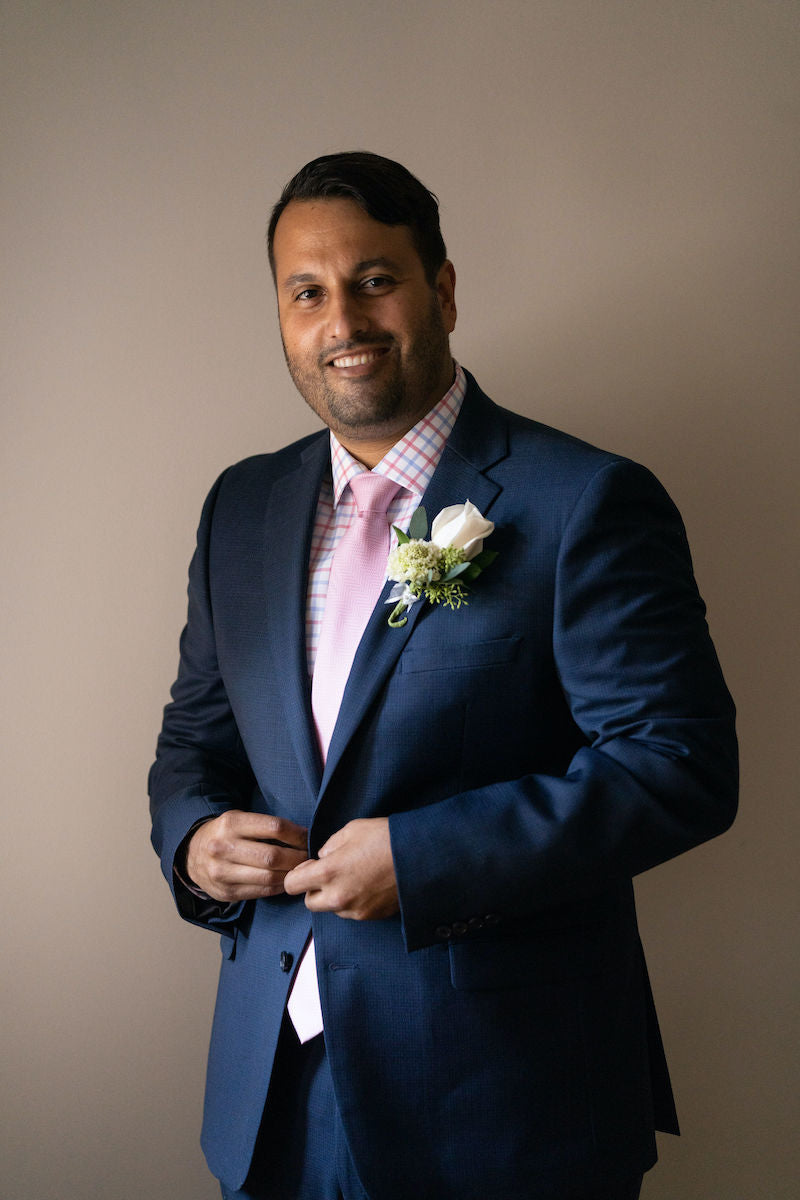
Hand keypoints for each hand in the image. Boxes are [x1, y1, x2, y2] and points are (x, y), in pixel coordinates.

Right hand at [185, 810, 307, 901]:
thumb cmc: (225, 834)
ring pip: (269, 877)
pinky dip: (279, 887)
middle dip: (297, 858)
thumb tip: (303, 836)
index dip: (297, 834)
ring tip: (300, 870)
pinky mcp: (225, 893)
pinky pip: (262, 892)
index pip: (274, 827)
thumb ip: (266, 826)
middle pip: (273, 856)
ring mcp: (222, 872)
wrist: (191, 855)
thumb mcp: (239, 819)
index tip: (307, 838)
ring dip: (290, 875)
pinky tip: (285, 880)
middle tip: (308, 857)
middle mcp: (224, 847)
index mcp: (231, 823)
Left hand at [283, 818, 398, 920]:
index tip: (311, 866)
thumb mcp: (352, 829)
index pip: (293, 884)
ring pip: (331, 909)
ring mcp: (355, 910)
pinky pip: (352, 912)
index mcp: (329, 873)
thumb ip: (329, 846)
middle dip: (314, 889)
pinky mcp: (371, 916)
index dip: (298, 873)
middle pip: (309, 903)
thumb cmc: (386, 838)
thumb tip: (323, 857)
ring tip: (354, 877)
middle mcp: (338, 897)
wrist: (420, 856)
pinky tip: (367, 885)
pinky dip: (353, 902)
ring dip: (334, 896)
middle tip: (330, 873)